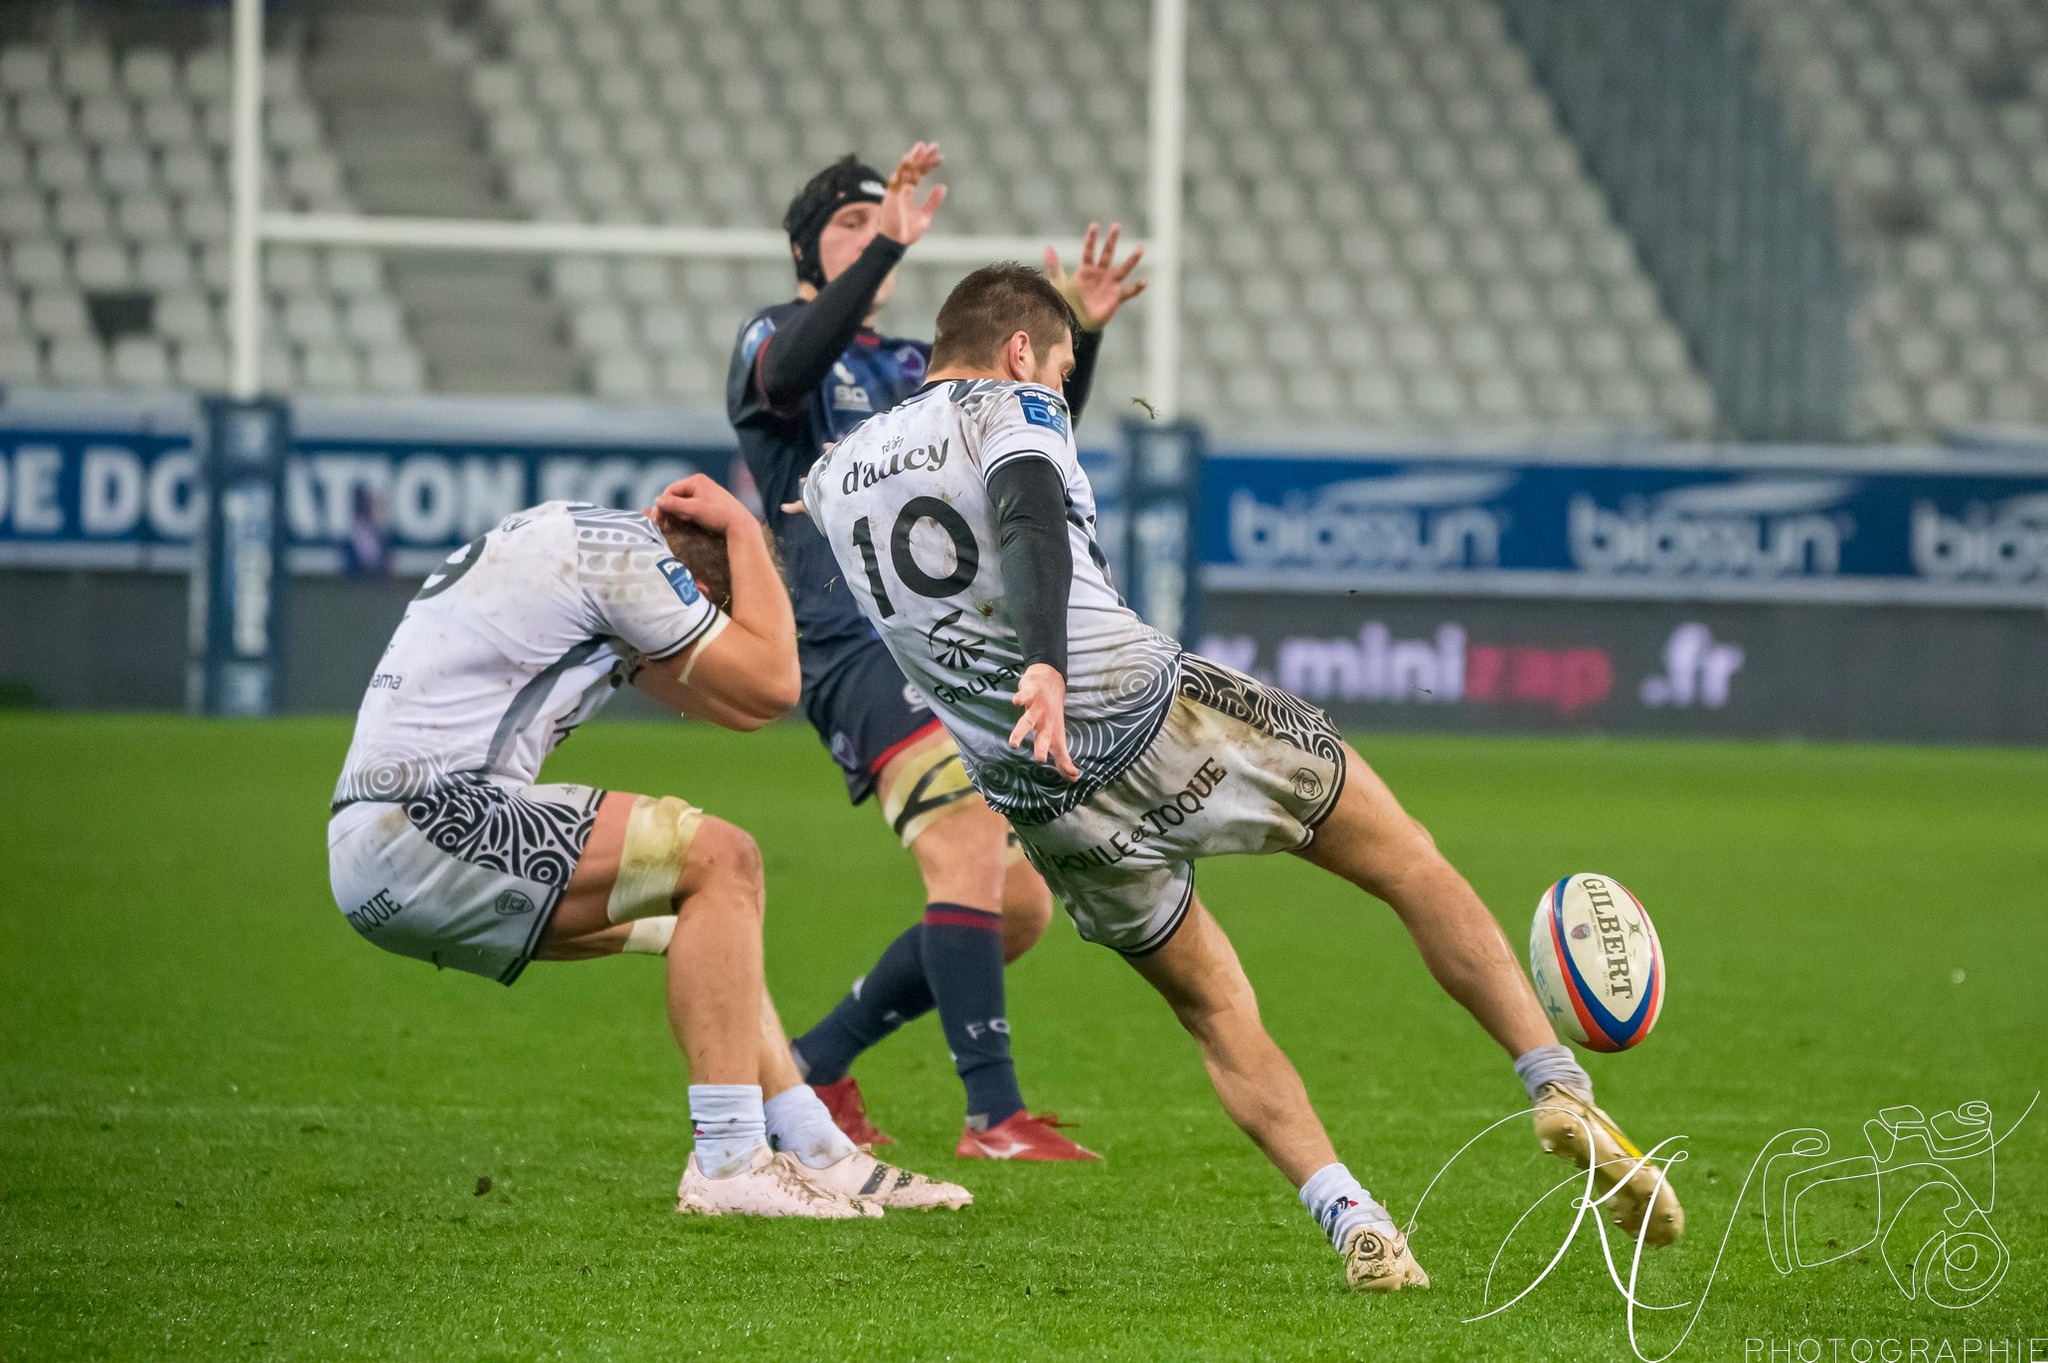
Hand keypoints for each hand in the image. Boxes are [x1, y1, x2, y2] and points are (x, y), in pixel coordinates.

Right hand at [652, 473, 752, 535]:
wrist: (740, 524)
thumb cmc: (718, 514)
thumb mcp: (693, 509)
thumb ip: (674, 504)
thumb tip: (657, 500)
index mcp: (696, 480)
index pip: (671, 490)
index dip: (662, 504)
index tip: (657, 518)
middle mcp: (700, 484)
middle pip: (676, 496)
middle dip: (669, 510)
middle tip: (663, 524)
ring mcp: (704, 494)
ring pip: (682, 503)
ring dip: (676, 514)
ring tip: (672, 525)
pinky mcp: (708, 503)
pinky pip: (690, 507)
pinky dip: (684, 515)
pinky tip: (683, 524)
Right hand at [879, 141, 946, 247]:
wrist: (896, 243)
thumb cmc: (908, 232)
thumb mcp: (925, 215)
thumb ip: (932, 201)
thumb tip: (943, 186)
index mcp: (908, 191)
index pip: (919, 173)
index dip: (929, 164)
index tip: (941, 158)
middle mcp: (901, 188)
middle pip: (913, 167)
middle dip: (923, 156)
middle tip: (935, 145)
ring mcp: (896, 190)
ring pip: (904, 169)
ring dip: (913, 157)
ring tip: (922, 147)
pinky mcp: (891, 195)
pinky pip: (896, 178)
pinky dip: (902, 168)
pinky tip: (909, 158)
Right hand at [1008, 663, 1079, 781]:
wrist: (1051, 679)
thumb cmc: (1051, 713)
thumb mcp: (1057, 735)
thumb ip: (1062, 758)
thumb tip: (1074, 778)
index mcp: (1053, 732)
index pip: (1060, 751)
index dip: (1066, 763)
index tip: (1074, 775)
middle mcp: (1046, 721)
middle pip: (1043, 737)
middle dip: (1041, 748)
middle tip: (1039, 760)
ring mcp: (1038, 707)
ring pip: (1028, 721)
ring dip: (1021, 731)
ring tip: (1013, 743)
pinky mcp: (1031, 693)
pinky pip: (1024, 696)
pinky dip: (1020, 698)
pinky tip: (1016, 702)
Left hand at [1045, 222, 1146, 329]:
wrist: (1078, 322)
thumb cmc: (1069, 303)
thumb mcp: (1060, 284)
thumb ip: (1054, 266)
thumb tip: (1048, 247)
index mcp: (1087, 270)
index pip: (1089, 251)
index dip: (1091, 239)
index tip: (1094, 226)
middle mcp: (1100, 273)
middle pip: (1108, 253)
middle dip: (1112, 240)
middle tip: (1116, 226)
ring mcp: (1110, 284)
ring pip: (1123, 269)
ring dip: (1132, 259)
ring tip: (1140, 249)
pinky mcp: (1117, 297)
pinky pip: (1130, 291)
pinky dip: (1138, 287)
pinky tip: (1146, 280)